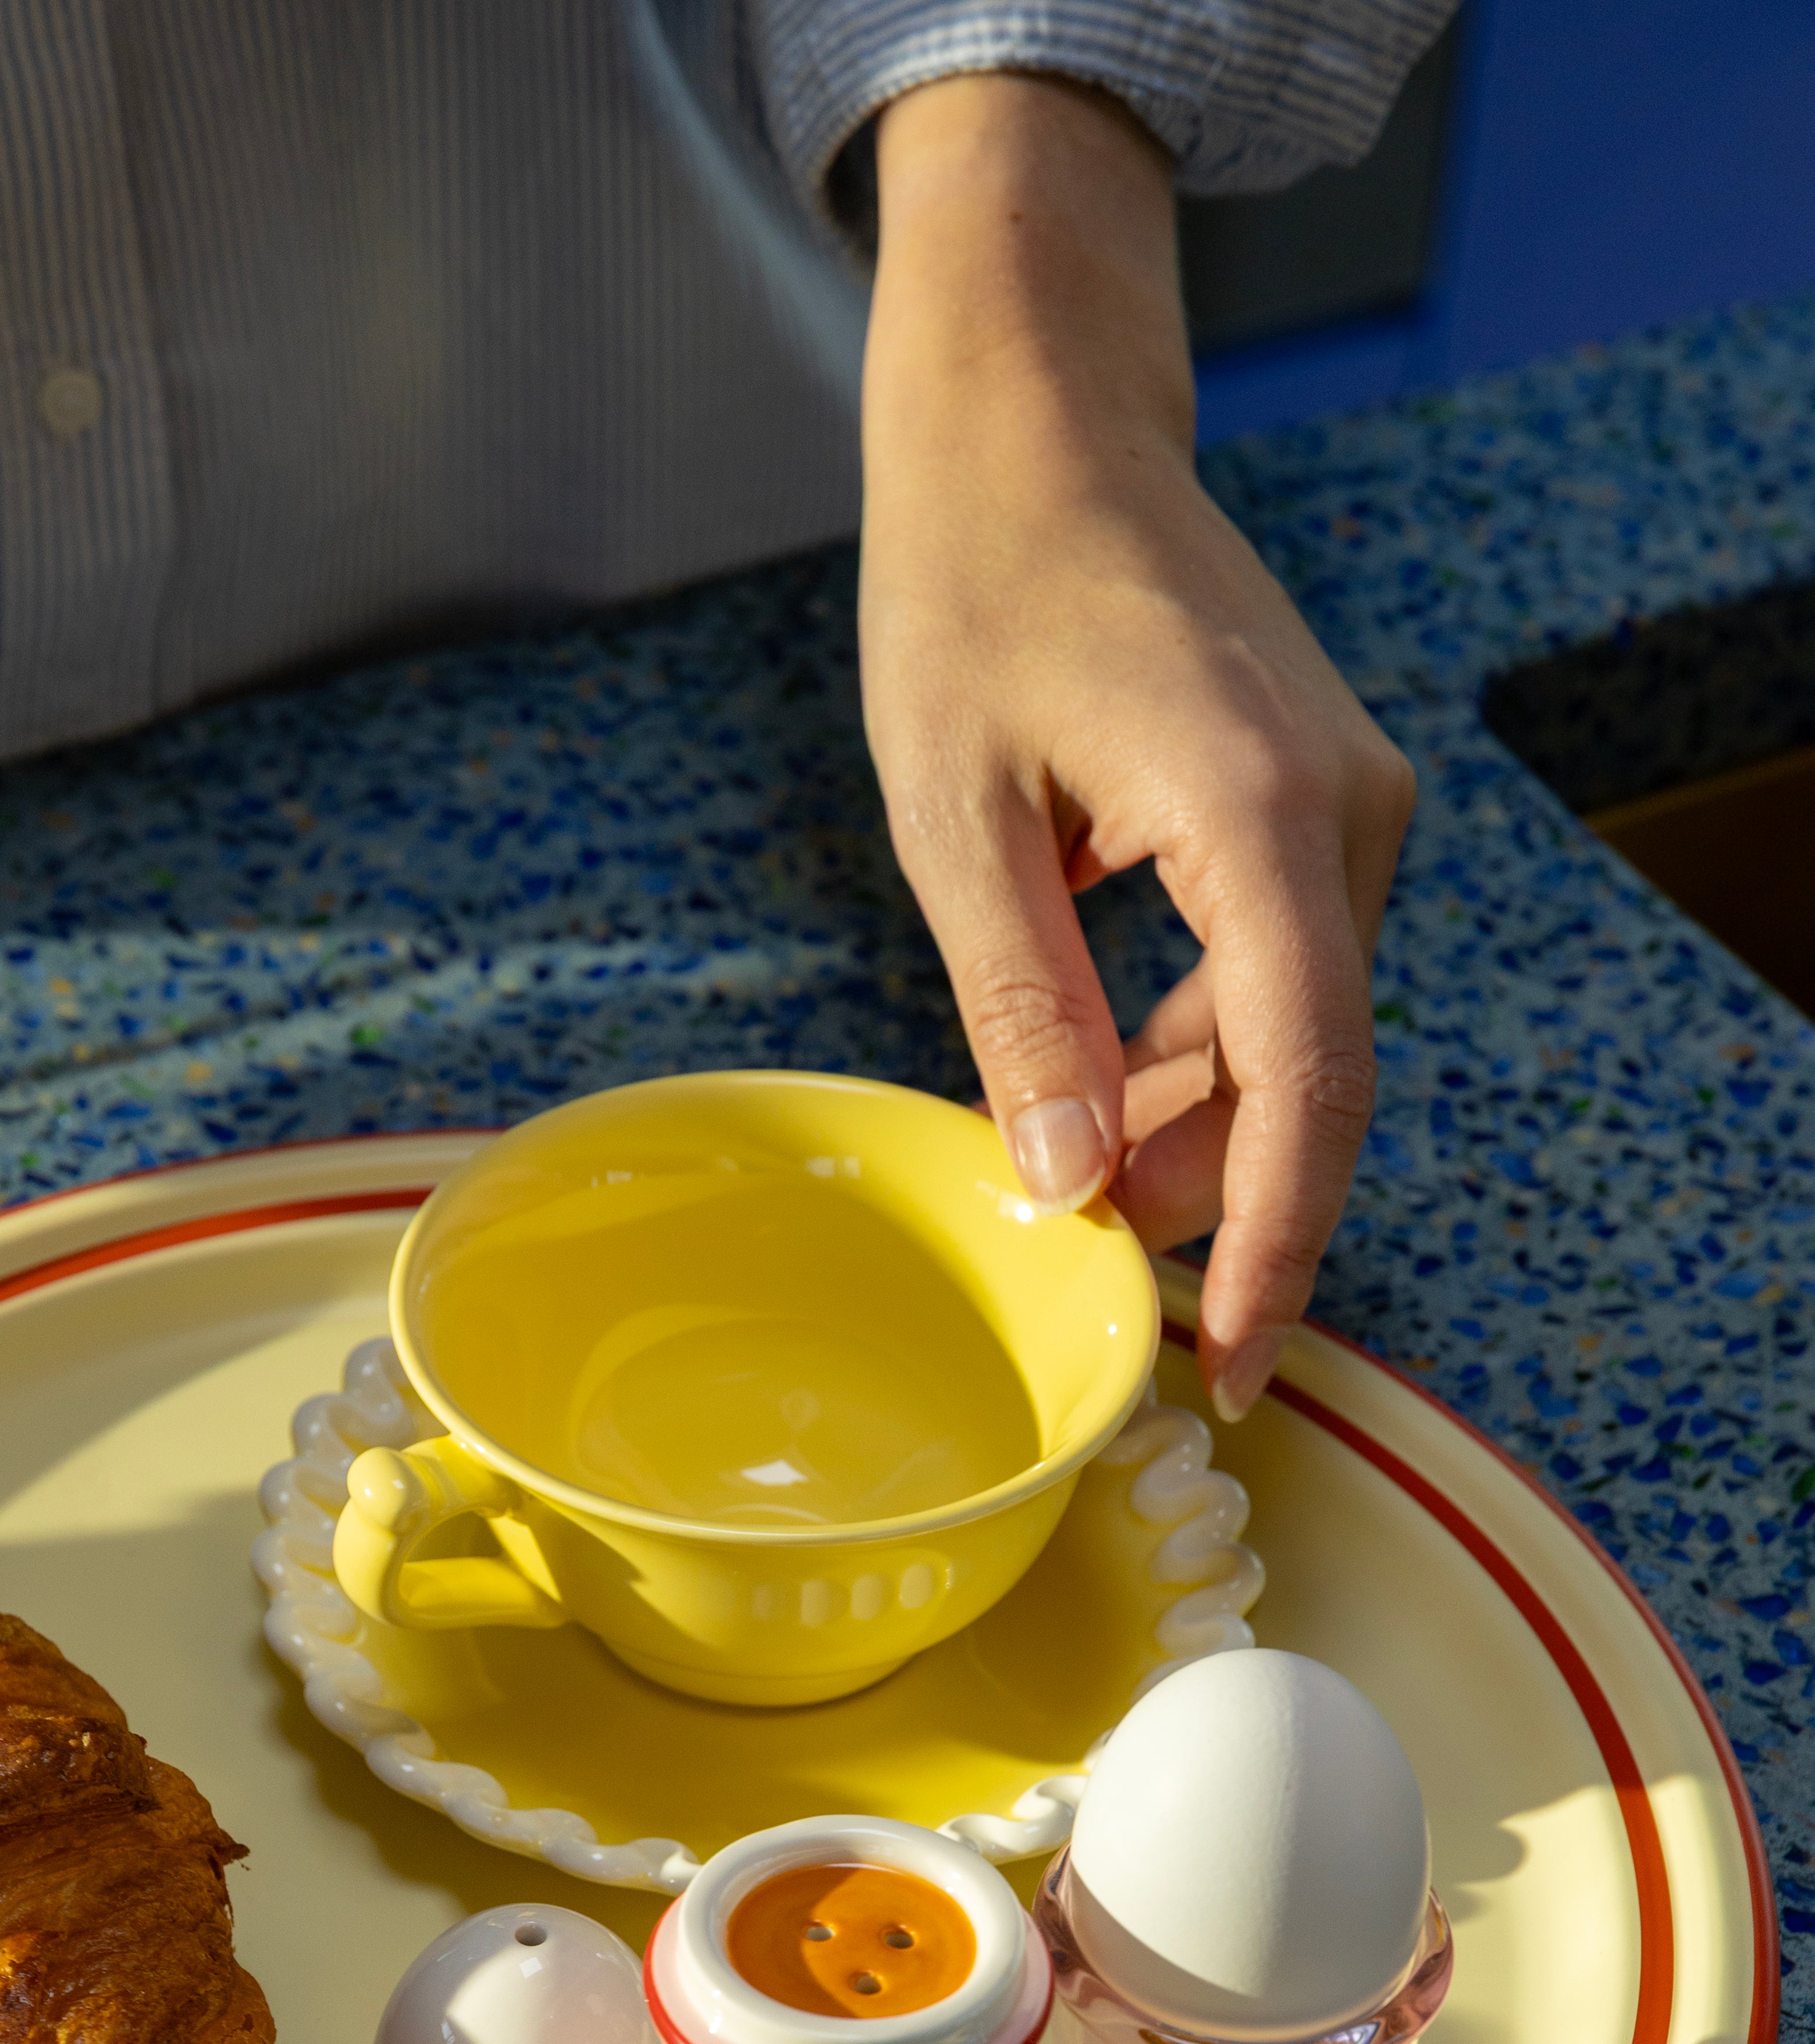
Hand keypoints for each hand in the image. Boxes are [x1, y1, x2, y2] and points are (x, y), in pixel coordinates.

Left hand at [859, 73, 1415, 1418]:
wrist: (1038, 431)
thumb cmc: (976, 591)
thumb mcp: (955, 818)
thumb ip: (1023, 1006)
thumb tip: (1065, 1179)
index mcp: (1259, 810)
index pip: (1308, 1074)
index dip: (1277, 1236)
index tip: (1234, 1356)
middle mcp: (1341, 813)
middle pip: (1306, 1073)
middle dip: (1209, 1191)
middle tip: (1086, 1265)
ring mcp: (1344, 807)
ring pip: (1290, 1037)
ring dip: (1192, 1123)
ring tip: (1069, 1165)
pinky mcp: (1315, 809)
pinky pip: (1274, 977)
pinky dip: (1197, 1052)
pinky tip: (1104, 1079)